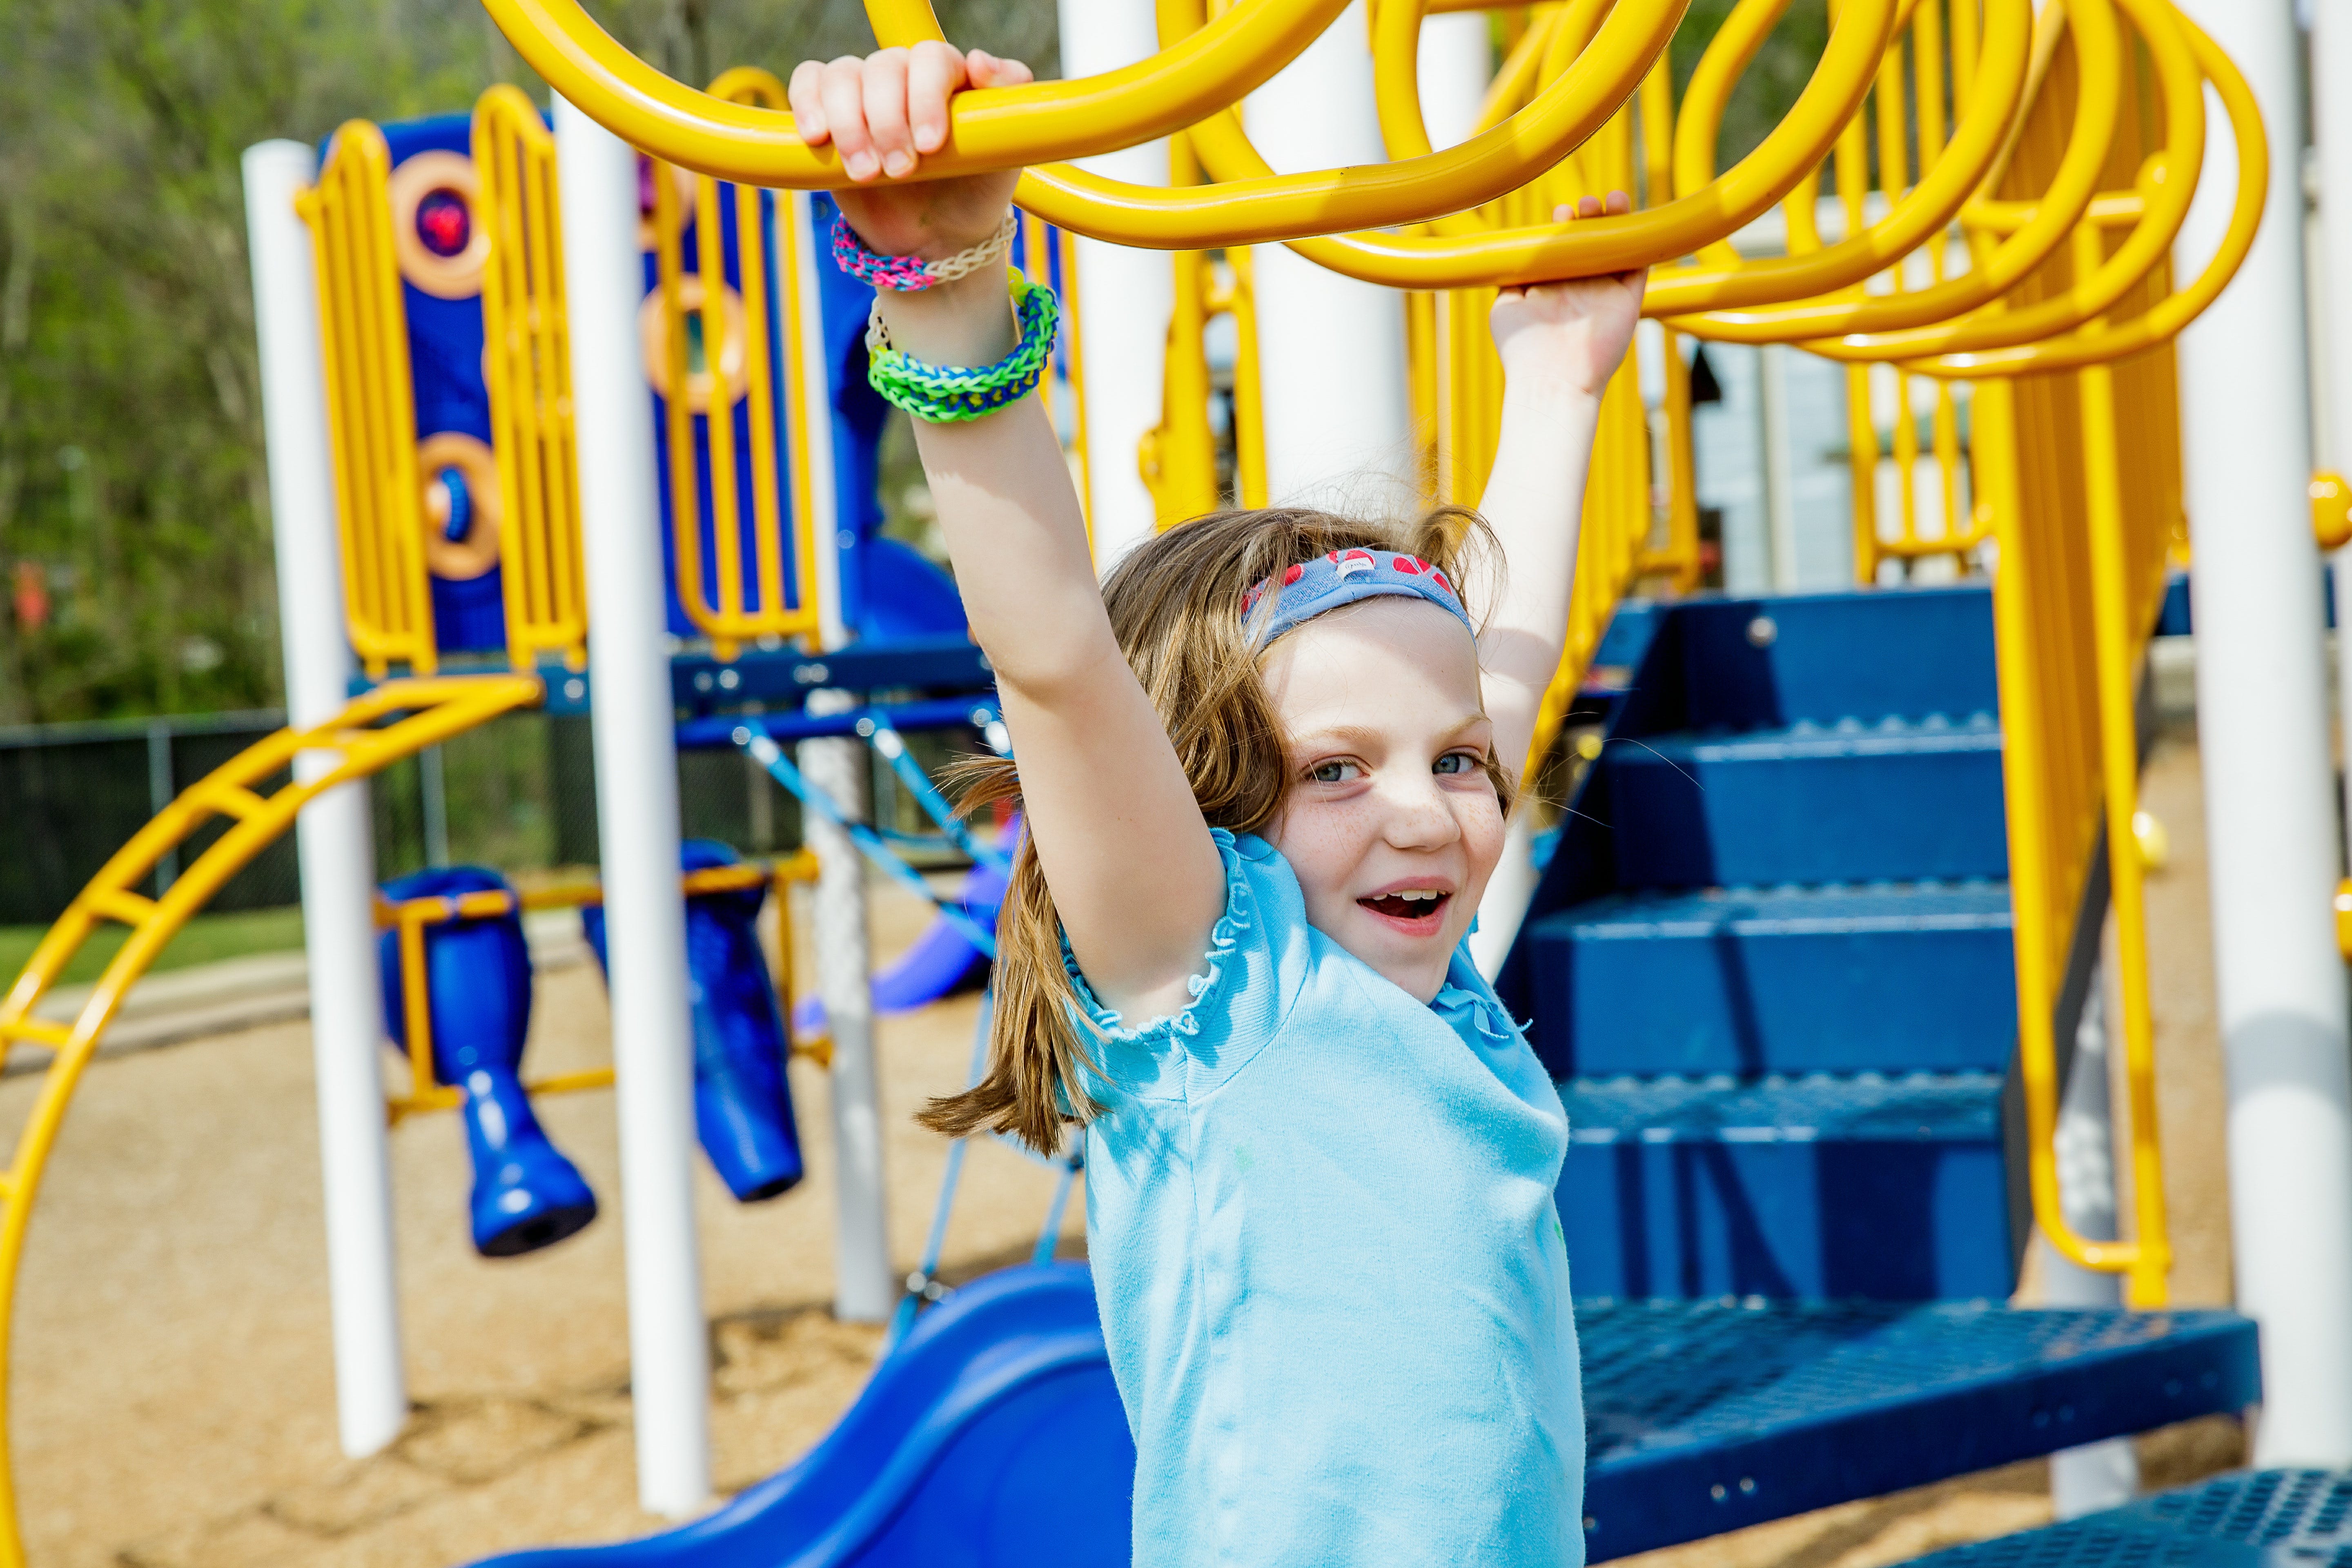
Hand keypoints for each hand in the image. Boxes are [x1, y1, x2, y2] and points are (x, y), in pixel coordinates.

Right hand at [787, 43, 1031, 260]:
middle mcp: (905, 75)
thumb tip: (978, 60)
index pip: (931, 59)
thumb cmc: (973, 193)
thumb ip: (1010, 102)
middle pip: (883, 68)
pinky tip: (817, 137)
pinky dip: (807, 103)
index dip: (926, 97)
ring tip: (865, 173)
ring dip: (849, 125)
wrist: (936, 238)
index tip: (931, 146)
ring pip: (843, 76)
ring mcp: (865, 91)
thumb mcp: (1005, 156)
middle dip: (888, 123)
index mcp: (949, 76)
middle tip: (900, 172)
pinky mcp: (830, 111)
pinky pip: (809, 81)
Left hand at [1489, 192, 1648, 399]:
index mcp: (1553, 285)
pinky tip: (1631, 219)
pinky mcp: (1628, 302)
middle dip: (1590, 217)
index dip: (1564, 227)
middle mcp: (1580, 286)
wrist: (1550, 378)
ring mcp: (1605, 293)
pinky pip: (1639, 265)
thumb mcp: (1506, 305)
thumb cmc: (1522, 348)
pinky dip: (1639, 241)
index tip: (1559, 214)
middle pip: (1592, 241)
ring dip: (1616, 221)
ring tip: (1611, 200)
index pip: (1564, 247)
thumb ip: (1511, 275)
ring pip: (1617, 247)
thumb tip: (1512, 250)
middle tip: (1584, 205)